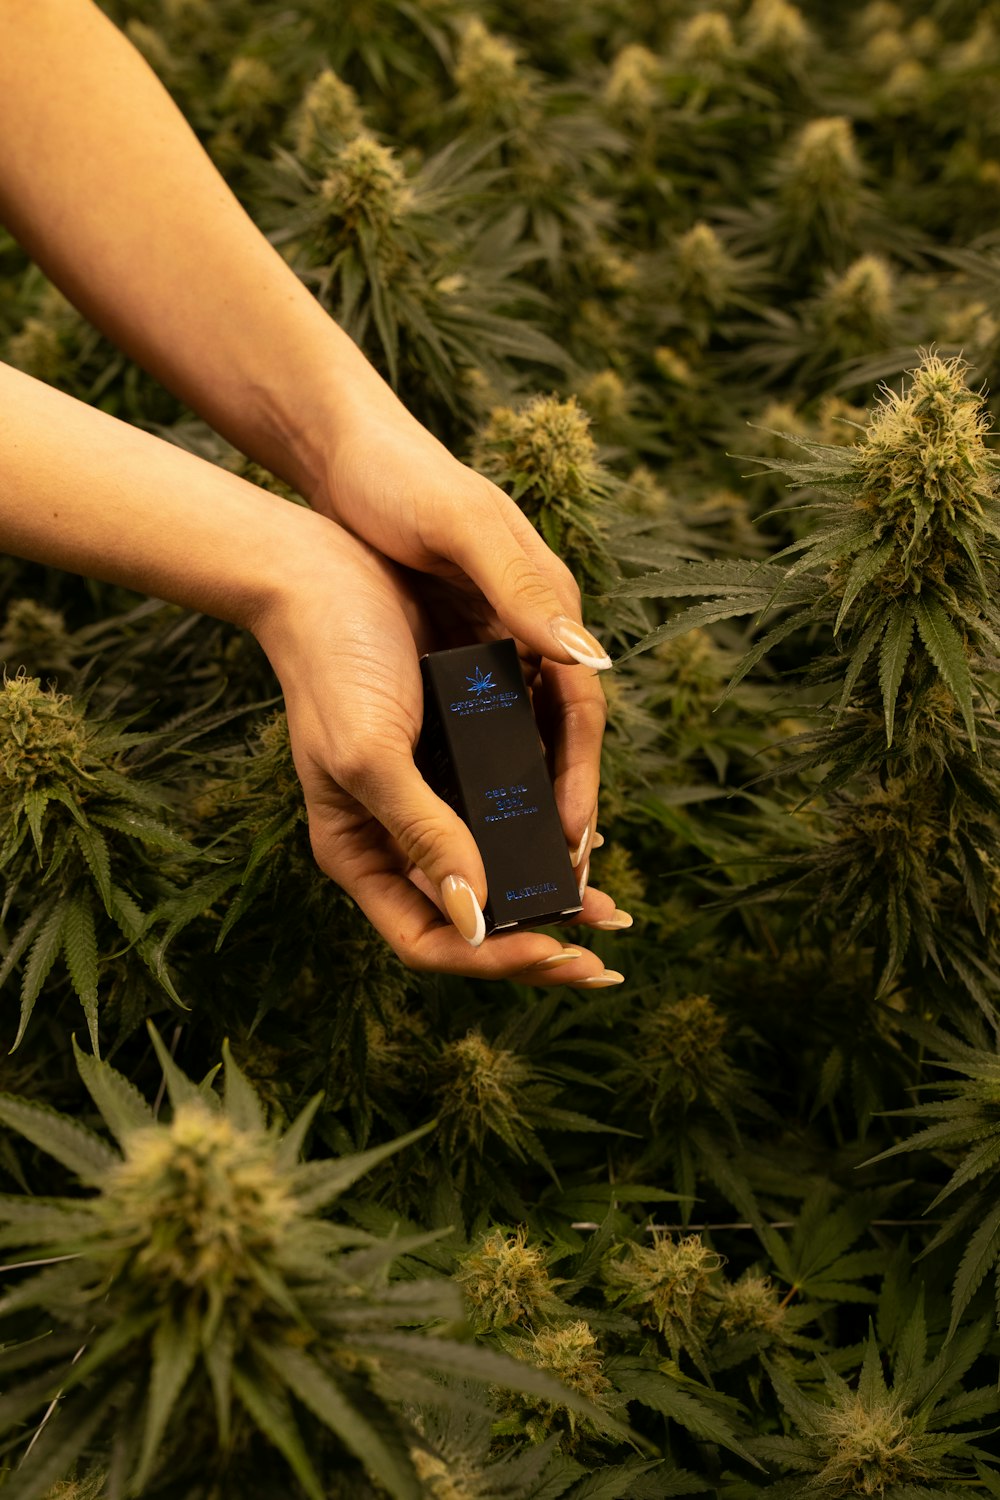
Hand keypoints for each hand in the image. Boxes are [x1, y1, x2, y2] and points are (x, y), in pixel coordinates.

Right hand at [253, 513, 624, 982]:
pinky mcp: (453, 756)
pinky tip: (582, 832)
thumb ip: (423, 834)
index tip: (560, 953)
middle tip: (606, 955)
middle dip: (537, 942)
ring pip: (493, 872)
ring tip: (604, 910)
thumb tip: (477, 920)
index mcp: (359, 851)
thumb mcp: (371, 755)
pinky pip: (505, 813)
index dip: (496, 960)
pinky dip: (544, 830)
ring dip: (548, 891)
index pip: (430, 939)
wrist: (327, 569)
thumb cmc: (332, 661)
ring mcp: (426, 798)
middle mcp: (393, 836)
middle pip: (471, 919)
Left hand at [309, 388, 609, 878]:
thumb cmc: (400, 482)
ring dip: (521, 797)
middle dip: (559, 804)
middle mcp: (528, 624)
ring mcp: (490, 635)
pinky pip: (479, 722)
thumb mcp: (463, 529)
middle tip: (554, 875)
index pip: (581, 708)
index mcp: (547, 601)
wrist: (341, 450)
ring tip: (513, 864)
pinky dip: (480, 770)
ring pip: (520, 735)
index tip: (574, 839)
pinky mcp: (453, 643)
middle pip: (556, 733)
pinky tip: (462, 812)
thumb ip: (525, 590)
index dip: (582, 776)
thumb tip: (593, 659)